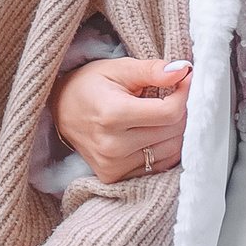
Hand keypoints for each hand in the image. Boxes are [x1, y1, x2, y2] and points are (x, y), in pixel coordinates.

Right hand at [51, 56, 191, 183]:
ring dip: (176, 130)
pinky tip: (156, 132)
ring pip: (171, 150)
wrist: (60, 111)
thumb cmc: (90, 85)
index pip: (169, 113)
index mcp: (112, 115)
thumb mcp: (118, 69)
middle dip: (181, 111)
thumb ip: (151, 70)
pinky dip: (165, 148)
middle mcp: (112, 145)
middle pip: (173, 132)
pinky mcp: (114, 177)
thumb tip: (182, 70)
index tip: (184, 80)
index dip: (184, 95)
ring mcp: (113, 165)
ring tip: (163, 113)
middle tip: (174, 94)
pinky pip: (159, 166)